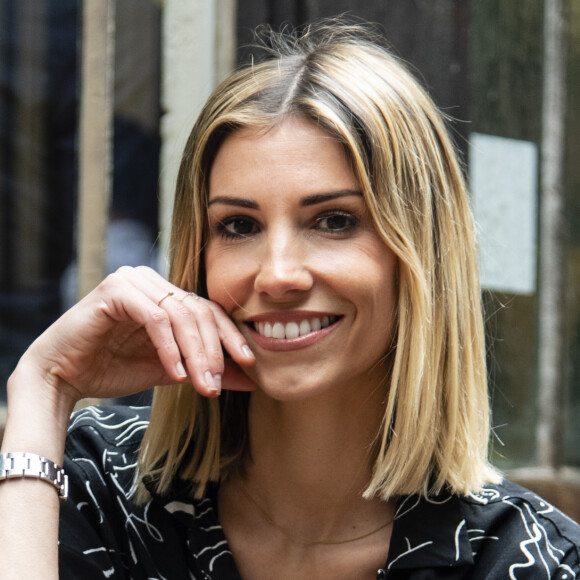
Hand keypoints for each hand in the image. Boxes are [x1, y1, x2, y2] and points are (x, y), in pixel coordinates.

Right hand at [16, 266, 255, 404]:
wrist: (62, 376)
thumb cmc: (113, 369)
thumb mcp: (171, 370)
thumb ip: (206, 369)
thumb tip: (249, 380)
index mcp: (166, 294)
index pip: (208, 311)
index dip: (230, 336)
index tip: (249, 363)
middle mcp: (152, 281)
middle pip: (199, 312)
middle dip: (214, 351)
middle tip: (217, 384)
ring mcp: (133, 281)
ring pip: (181, 315)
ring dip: (196, 354)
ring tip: (202, 385)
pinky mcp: (116, 290)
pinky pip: (156, 318)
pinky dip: (169, 348)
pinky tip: (176, 374)